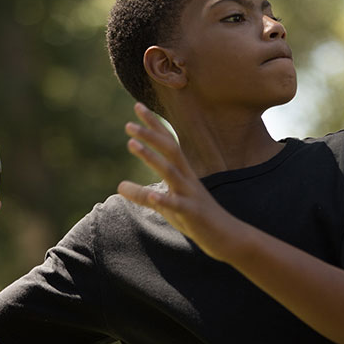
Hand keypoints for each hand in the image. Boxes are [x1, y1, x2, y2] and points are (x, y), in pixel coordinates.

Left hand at [118, 103, 242, 260]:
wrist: (225, 236)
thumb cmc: (195, 218)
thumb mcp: (165, 205)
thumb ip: (142, 194)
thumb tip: (119, 186)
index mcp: (182, 172)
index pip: (167, 142)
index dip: (153, 125)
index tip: (138, 106)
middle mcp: (187, 178)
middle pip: (170, 150)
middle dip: (150, 135)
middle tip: (129, 124)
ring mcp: (191, 194)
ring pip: (171, 172)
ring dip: (152, 157)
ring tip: (132, 144)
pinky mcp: (193, 213)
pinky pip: (178, 204)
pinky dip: (166, 198)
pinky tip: (153, 195)